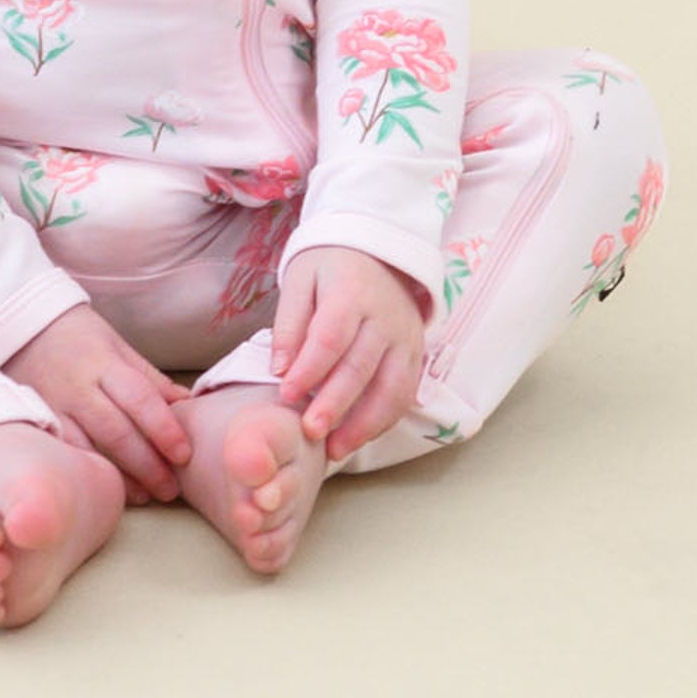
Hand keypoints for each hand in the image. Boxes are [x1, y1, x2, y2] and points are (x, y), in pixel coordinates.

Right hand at [3, 302, 196, 502]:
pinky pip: (66, 453)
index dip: (163, 428)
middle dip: (147, 464)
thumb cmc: (79, 337)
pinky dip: (88, 472)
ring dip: (121, 477)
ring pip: (89, 449)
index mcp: (103, 362)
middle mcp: (78, 387)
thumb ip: (150, 379)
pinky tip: (108, 488)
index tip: (184, 454)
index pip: (139, 398)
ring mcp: (55, 408)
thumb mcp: (117, 346)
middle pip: (116, 431)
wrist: (22, 328)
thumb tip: (187, 404)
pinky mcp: (38, 424)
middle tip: (171, 489)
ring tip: (147, 495)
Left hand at [271, 246, 427, 458]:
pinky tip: (360, 437)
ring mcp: (405, 337)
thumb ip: (290, 323)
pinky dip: (384, 420)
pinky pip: (405, 393)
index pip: (331, 338)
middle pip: (360, 367)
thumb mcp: (302, 279)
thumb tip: (280, 370)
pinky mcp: (416, 353)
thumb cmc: (331, 265)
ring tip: (335, 448)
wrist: (379, 249)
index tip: (286, 395)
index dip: (309, 370)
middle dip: (334, 405)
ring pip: (390, 388)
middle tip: (310, 432)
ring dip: (363, 424)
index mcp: (351, 292)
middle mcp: (384, 317)